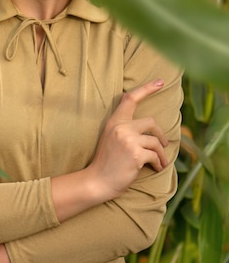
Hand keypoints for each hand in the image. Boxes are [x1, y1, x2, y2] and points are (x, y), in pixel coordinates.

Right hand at [89, 79, 168, 200]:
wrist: (98, 181)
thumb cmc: (106, 161)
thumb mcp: (111, 137)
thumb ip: (124, 127)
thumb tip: (144, 121)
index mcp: (114, 121)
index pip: (130, 99)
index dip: (147, 88)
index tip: (161, 82)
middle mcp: (121, 127)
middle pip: (151, 122)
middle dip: (160, 134)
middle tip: (164, 144)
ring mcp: (128, 140)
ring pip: (155, 141)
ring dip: (161, 154)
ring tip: (160, 162)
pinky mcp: (136, 154)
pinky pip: (155, 155)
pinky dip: (158, 163)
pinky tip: (156, 168)